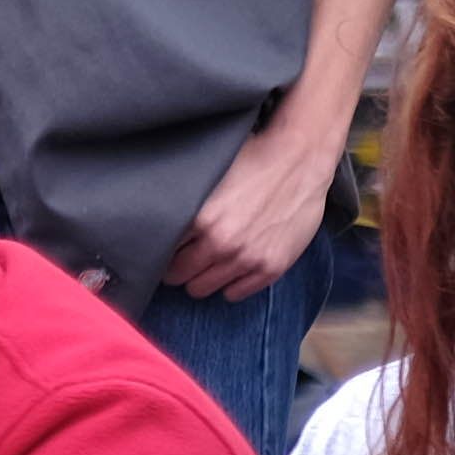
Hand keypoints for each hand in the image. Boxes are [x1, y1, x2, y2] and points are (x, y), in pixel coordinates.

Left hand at [165, 101, 346, 302]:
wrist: (300, 160)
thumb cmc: (252, 161)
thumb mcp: (208, 177)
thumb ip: (183, 201)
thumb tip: (154, 216)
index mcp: (200, 219)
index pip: (161, 252)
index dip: (161, 250)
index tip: (164, 248)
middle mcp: (221, 243)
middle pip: (178, 276)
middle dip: (177, 267)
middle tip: (183, 257)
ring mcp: (247, 259)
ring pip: (202, 289)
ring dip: (200, 278)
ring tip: (205, 264)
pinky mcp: (271, 267)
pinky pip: (235, 294)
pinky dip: (228, 285)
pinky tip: (229, 269)